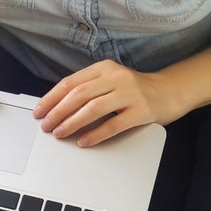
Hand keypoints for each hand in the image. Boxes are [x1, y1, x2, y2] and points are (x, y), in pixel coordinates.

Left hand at [33, 59, 184, 146]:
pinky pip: (113, 124)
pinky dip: (96, 134)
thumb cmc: (136, 90)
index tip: (40, 111)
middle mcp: (116, 78)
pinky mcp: (141, 110)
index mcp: (104, 69)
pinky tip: (84, 141)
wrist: (171, 91)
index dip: (52, 98)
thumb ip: (89, 89)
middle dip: (58, 111)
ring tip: (60, 133)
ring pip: (93, 108)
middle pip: (79, 94)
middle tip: (46, 125)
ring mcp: (130, 94)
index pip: (71, 82)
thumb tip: (58, 107)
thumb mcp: (111, 81)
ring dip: (72, 122)